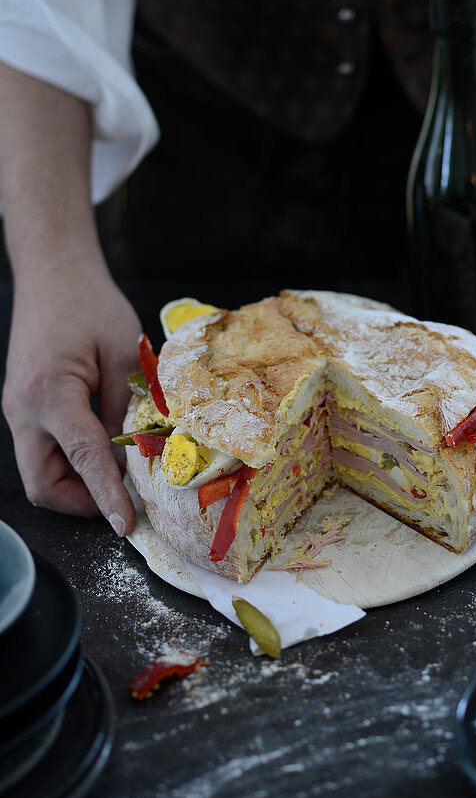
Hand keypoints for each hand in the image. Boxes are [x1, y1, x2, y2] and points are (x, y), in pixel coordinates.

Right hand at [2, 264, 140, 532]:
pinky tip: (101, 451)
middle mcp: (23, 409)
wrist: (52, 272)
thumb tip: (138, 456)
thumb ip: (129, 408)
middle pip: (43, 484)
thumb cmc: (90, 304)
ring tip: (116, 475)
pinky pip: (41, 451)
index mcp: (50, 394)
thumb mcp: (124, 354)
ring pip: (39, 473)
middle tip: (122, 499)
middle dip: (82, 502)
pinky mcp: (23, 408)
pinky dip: (69, 463)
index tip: (126, 525)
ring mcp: (17, 411)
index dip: (106, 496)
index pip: (82, 459)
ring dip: (75, 484)